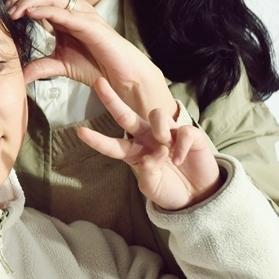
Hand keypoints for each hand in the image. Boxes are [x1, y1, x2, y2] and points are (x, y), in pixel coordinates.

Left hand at [6, 0, 174, 122]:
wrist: (119, 76)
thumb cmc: (95, 65)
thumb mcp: (60, 65)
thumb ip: (40, 67)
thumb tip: (19, 77)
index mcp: (65, 13)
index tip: (4, 8)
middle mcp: (73, 8)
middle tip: (5, 5)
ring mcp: (82, 13)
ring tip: (12, 10)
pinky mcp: (89, 24)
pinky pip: (63, 11)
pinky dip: (44, 9)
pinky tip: (30, 12)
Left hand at [77, 77, 222, 210]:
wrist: (198, 196)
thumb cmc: (170, 190)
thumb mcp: (152, 188)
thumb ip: (146, 174)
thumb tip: (149, 157)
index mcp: (135, 152)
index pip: (113, 144)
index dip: (97, 140)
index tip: (80, 132)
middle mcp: (148, 138)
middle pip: (126, 115)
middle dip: (111, 99)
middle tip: (99, 82)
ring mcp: (169, 134)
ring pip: (157, 115)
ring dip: (158, 128)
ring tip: (164, 144)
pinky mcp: (190, 135)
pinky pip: (183, 132)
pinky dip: (181, 146)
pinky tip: (180, 158)